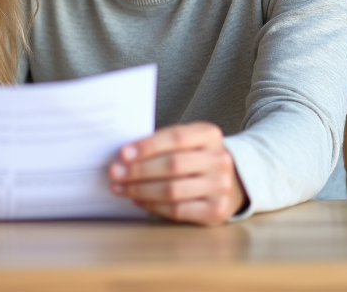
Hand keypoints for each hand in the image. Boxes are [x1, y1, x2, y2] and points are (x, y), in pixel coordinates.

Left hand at [108, 122, 246, 226]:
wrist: (231, 180)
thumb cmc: (196, 157)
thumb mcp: (186, 142)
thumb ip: (160, 144)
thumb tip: (123, 157)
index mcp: (209, 135)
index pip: (175, 137)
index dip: (147, 146)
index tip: (123, 154)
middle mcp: (219, 159)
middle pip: (172, 165)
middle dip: (138, 170)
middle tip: (115, 173)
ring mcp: (221, 186)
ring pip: (172, 190)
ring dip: (140, 190)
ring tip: (120, 188)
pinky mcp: (217, 211)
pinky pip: (177, 210)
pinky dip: (153, 205)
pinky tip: (138, 200)